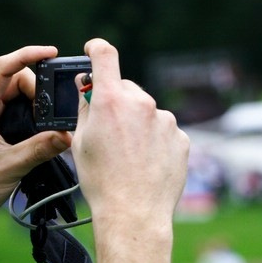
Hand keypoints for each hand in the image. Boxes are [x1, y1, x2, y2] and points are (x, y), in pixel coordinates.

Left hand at [0, 45, 71, 224]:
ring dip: (35, 100)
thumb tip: (68, 135)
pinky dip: (31, 112)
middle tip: (51, 110)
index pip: (3, 68)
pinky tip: (42, 127)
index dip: (27, 55)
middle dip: (37, 87)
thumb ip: (40, 149)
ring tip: (48, 120)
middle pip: (14, 78)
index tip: (51, 52)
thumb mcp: (10, 167)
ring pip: (16, 93)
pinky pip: (16, 108)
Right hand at [72, 38, 188, 225]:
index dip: (97, 48)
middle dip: (115, 101)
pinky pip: (163, 129)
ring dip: (136, 122)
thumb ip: (85, 107)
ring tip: (128, 155)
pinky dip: (154, 139)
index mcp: (111, 101)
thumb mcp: (80, 141)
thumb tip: (86, 87)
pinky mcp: (181, 137)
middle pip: (125, 88)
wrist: (134, 213)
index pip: (105, 56)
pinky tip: (145, 161)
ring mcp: (165, 120)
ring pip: (146, 111)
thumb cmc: (101, 180)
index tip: (94, 49)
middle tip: (107, 129)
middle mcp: (141, 104)